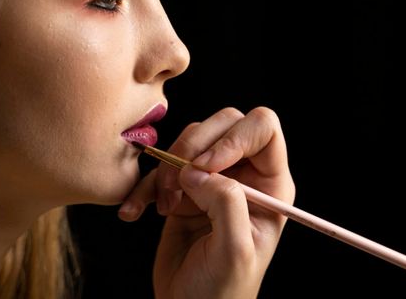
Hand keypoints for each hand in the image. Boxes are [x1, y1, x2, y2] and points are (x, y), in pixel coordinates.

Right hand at [119, 107, 294, 298]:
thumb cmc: (223, 290)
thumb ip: (226, 202)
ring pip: (191, 140)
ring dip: (168, 169)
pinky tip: (134, 211)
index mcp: (271, 185)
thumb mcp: (234, 250)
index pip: (263, 129)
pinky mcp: (184, 189)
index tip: (206, 165)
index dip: (234, 137)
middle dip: (194, 147)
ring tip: (165, 206)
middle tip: (178, 184)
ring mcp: (213, 179)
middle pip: (225, 123)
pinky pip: (162, 167)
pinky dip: (145, 186)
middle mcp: (245, 174)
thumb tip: (198, 170)